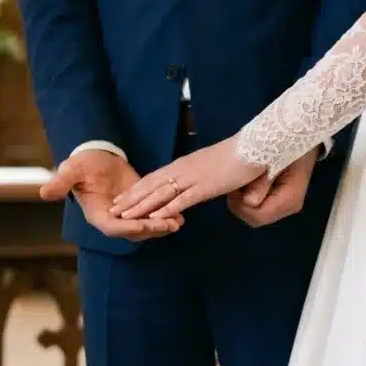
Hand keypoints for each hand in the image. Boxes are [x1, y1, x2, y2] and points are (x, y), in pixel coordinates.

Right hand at [40, 149, 182, 240]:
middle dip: (151, 229)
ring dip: (161, 226)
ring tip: (178, 221)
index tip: (144, 226)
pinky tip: (180, 214)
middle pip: (133, 232)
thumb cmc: (83, 163)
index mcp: (96, 214)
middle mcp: (113, 220)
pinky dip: (165, 217)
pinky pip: (152, 216)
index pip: (113, 228)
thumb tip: (44, 193)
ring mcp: (127, 216)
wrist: (97, 156)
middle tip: (169, 225)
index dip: (128, 228)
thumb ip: (61, 182)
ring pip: (145, 227)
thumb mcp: (72, 169)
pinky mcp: (139, 207)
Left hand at [110, 136, 265, 219]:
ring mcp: (193, 178)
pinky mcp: (205, 186)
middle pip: (151, 186)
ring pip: (161, 194)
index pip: (153, 178)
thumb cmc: (235, 157)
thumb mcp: (209, 167)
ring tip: (125, 217)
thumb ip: (197, 177)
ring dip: (141, 206)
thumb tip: (192, 187)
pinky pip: (182, 199)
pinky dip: (167, 209)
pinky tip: (155, 217)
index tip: (121, 199)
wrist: (253, 147)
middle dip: (131, 199)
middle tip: (113, 210)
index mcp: (182, 165)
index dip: (136, 189)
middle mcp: (182, 170)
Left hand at [226, 147, 317, 227]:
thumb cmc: (288, 146)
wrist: (302, 139)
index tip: (234, 186)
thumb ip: (263, 181)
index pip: (259, 216)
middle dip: (240, 204)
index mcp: (290, 199)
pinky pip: (259, 207)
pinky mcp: (279, 201)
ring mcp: (284, 206)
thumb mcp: (274, 161)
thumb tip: (249, 201)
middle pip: (255, 218)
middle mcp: (288, 207)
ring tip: (241, 181)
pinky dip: (248, 197)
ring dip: (243, 200)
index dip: (241, 205)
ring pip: (255, 214)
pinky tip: (247, 182)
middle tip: (235, 183)